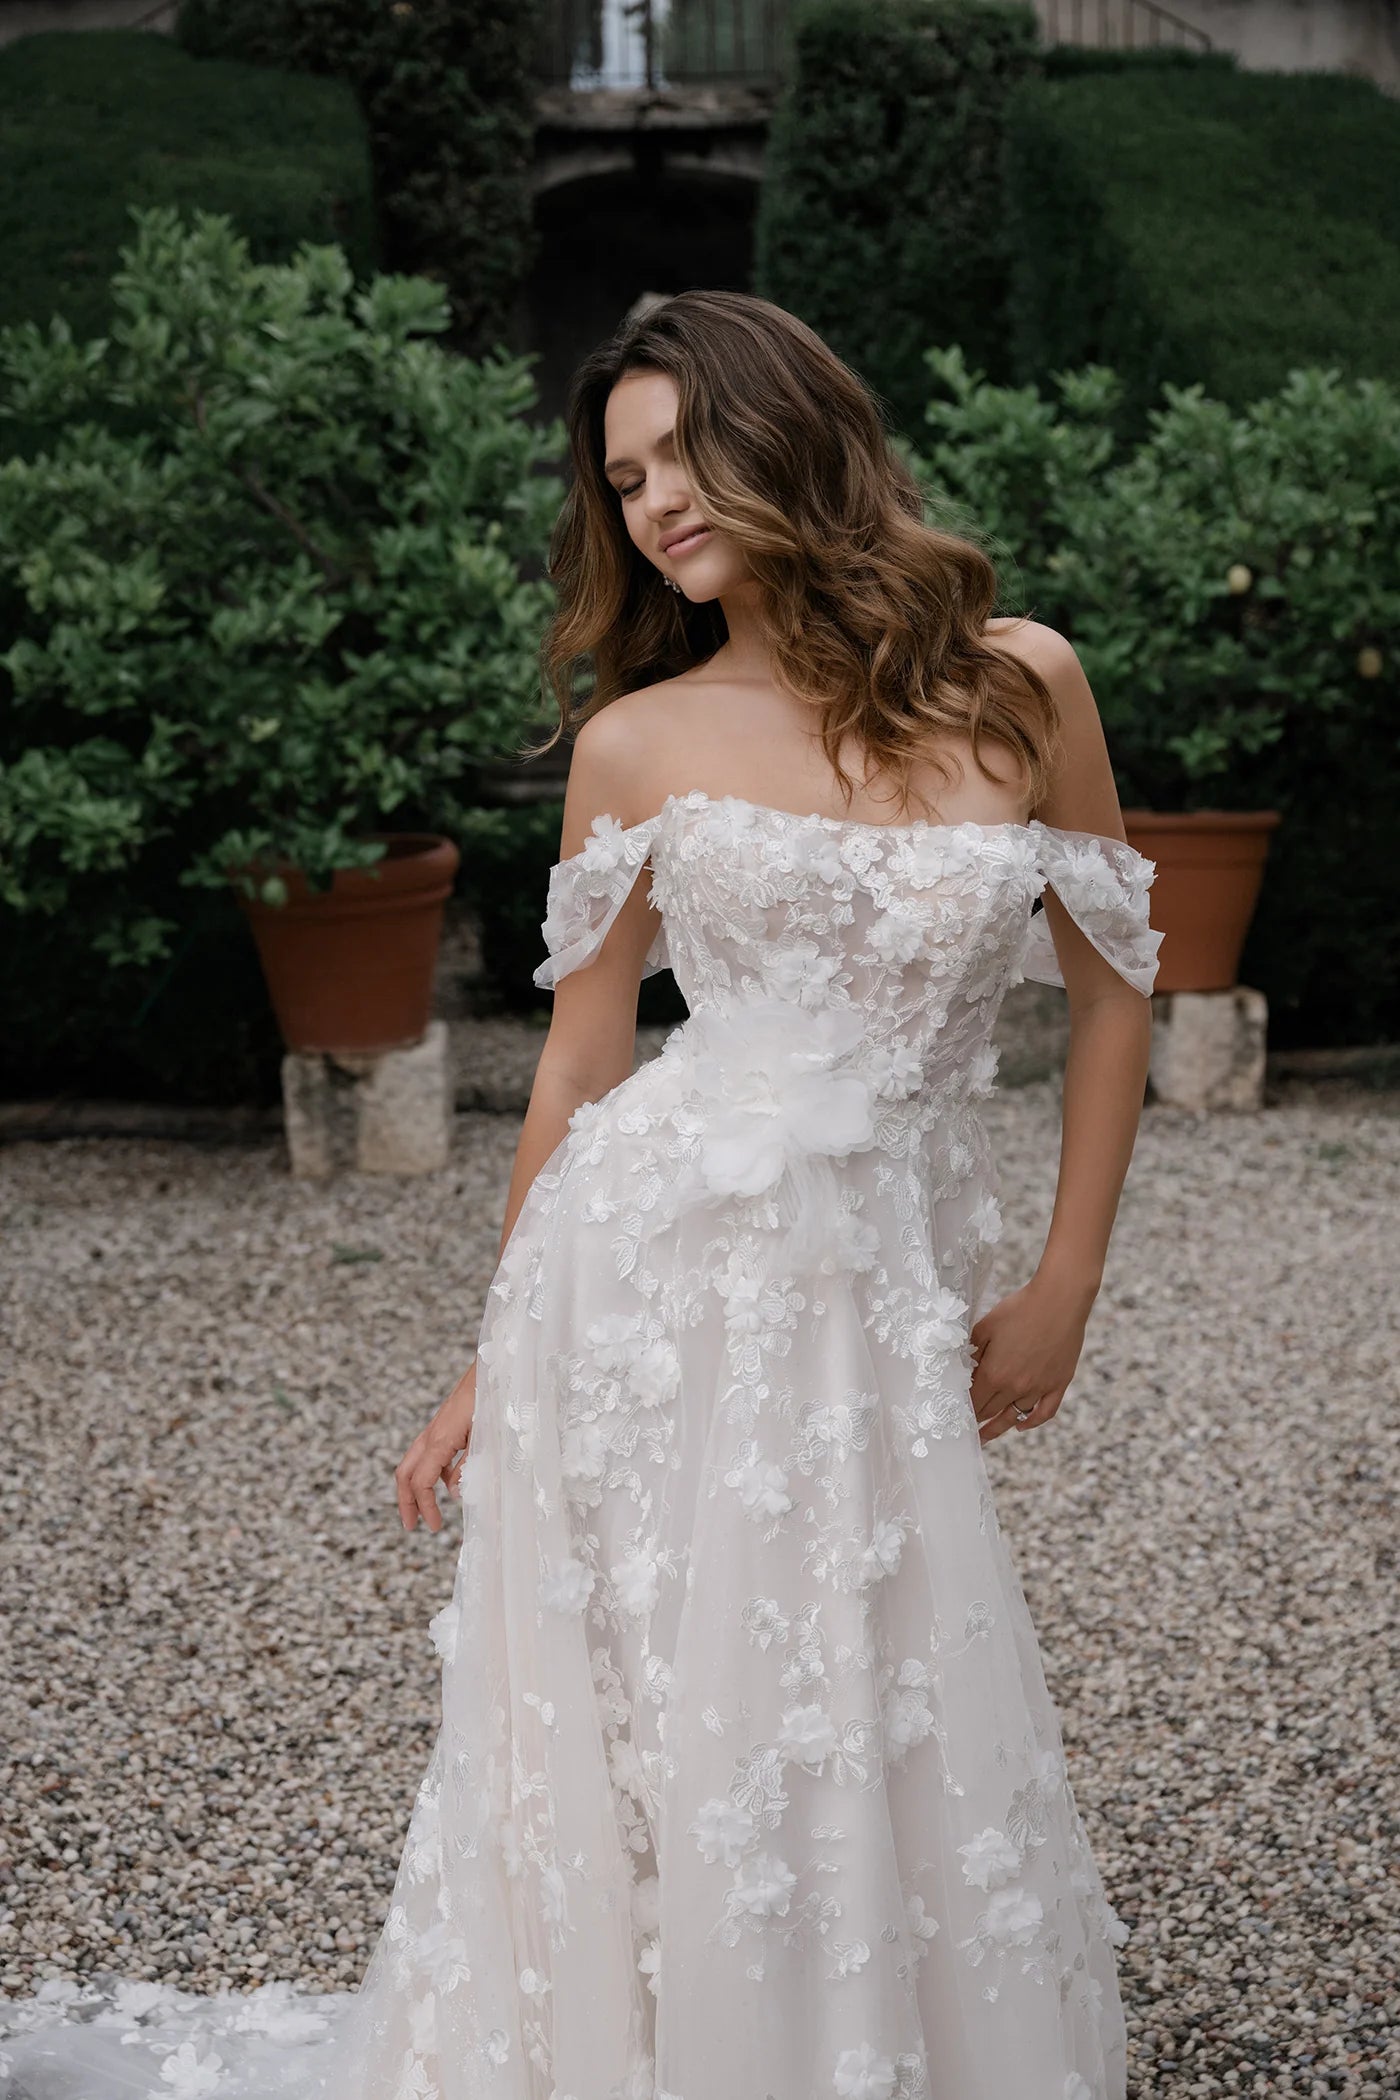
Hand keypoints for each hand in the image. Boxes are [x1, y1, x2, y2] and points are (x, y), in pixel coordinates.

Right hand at [395, 1361, 477, 1531]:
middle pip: (405, 1474)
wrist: (493, 1368)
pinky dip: (431, 1472)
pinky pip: (427, 1454)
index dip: (425, 1507)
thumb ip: (469, 1467)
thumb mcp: (486, 1439)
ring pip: (413, 1463)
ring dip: (415, 1489)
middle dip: (405, 1502)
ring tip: (426, 1510)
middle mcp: (431, 1435)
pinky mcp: (443, 1425)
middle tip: (412, 1526)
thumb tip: (455, 1493)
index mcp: (440, 1441)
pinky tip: (449, 1482)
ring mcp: (435, 1429)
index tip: (434, 1526)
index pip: (421, 1482)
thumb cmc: (493, 1400)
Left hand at [969, 1273, 1091, 1444]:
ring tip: (988, 1434)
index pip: (974, 1402)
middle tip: (967, 1429)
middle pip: (991, 1412)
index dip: (963, 1411)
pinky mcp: (1058, 1384)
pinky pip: (1045, 1412)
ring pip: (1015, 1415)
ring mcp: (1039, 1388)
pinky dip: (1031, 1422)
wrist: (1059, 1300)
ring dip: (1000, 1425)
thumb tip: (963, 1368)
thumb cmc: (1020, 1308)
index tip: (955, 1418)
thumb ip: (972, 1350)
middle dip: (977, 1420)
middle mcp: (1016, 1387)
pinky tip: (1021, 1426)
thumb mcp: (986, 1326)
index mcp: (994, 1373)